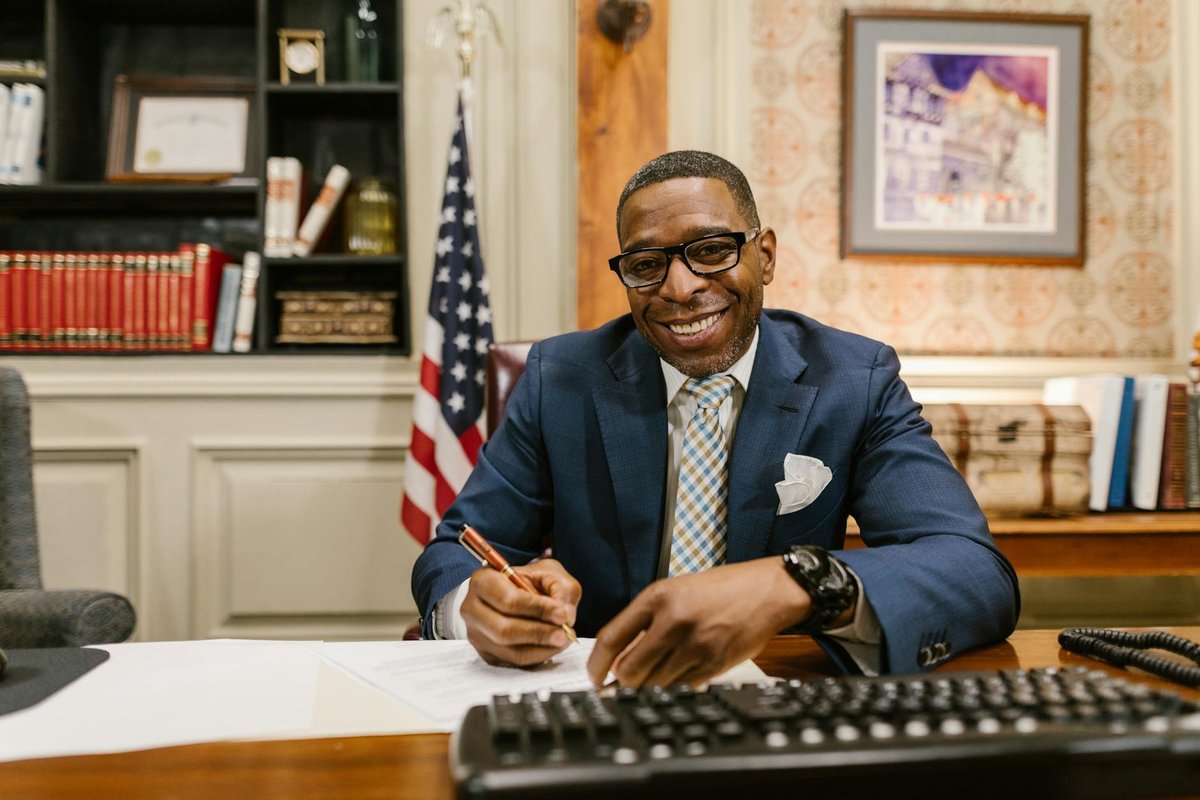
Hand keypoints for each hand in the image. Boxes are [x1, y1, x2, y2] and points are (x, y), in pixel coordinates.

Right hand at [461, 558, 580, 667]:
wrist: (515, 592)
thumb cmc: (531, 581)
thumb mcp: (549, 573)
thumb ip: (561, 590)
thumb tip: (565, 616)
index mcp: (483, 581)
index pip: (508, 600)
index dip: (537, 609)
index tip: (562, 614)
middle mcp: (472, 609)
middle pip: (504, 630)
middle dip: (539, 633)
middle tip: (564, 633)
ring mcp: (476, 634)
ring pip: (509, 651)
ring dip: (541, 649)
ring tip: (562, 640)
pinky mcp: (485, 653)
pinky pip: (513, 662)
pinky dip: (537, 657)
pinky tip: (551, 646)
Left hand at [587, 558, 811, 687]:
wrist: (765, 591)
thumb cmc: (720, 589)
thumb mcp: (675, 591)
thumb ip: (645, 620)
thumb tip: (617, 657)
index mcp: (657, 598)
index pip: (611, 638)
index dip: (596, 664)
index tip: (594, 676)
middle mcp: (673, 621)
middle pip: (630, 670)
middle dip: (623, 681)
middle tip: (623, 682)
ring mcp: (695, 646)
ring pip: (655, 683)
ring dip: (649, 685)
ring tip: (657, 672)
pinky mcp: (713, 664)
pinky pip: (681, 687)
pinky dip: (675, 685)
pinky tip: (681, 670)